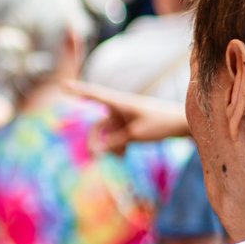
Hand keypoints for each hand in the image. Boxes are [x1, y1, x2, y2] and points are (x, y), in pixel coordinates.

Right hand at [67, 82, 188, 150]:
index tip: (62, 85)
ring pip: (108, 133)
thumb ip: (114, 141)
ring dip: (110, 146)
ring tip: (119, 158)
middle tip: (94, 156)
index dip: (77, 91)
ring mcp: (124, 117)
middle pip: (98, 125)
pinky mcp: (130, 124)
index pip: (93, 95)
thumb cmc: (160, 124)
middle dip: (96, 141)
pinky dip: (118, 146)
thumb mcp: (136, 134)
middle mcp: (119, 108)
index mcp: (119, 103)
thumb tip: (97, 149)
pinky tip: (123, 156)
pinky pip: (117, 136)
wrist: (182, 124)